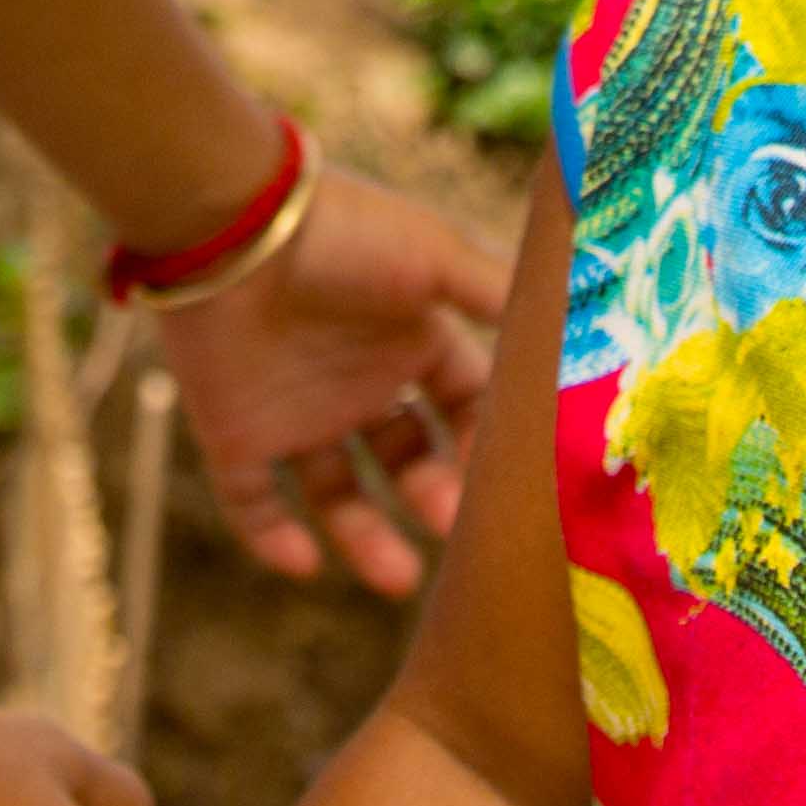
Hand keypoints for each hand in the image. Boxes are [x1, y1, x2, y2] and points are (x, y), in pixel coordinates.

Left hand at [151, 171, 508, 595]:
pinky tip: (306, 564)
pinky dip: (274, 539)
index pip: (463, 406)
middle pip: (408, 459)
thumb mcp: (434, 256)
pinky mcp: (235, 432)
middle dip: (436, 496)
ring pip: (339, 495)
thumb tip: (574, 315)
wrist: (232, 225)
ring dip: (368, 540)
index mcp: (407, 339)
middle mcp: (357, 381)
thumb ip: (495, 292)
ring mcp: (295, 410)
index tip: (510, 480)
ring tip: (398, 581)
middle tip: (455, 528)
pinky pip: (252, 502)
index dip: (487, 442)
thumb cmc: (341, 234)